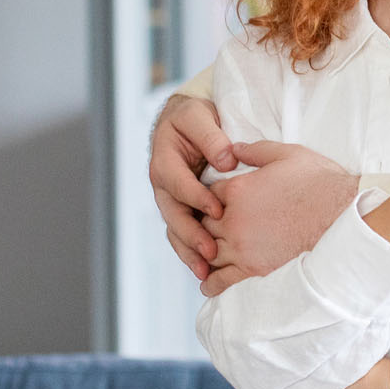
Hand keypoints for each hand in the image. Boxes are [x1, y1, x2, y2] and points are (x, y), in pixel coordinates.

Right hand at [150, 95, 234, 279]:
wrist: (187, 122)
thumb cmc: (194, 117)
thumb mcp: (199, 116)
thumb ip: (212, 136)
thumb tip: (226, 160)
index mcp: (164, 162)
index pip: (179, 185)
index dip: (198, 199)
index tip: (218, 212)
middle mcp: (163, 185)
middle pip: (173, 215)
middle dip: (191, 235)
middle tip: (211, 253)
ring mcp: (170, 200)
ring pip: (175, 230)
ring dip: (189, 252)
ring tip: (206, 272)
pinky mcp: (181, 209)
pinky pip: (182, 233)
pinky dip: (191, 251)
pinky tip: (206, 269)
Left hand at [201, 141, 361, 296]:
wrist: (344, 216)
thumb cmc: (321, 184)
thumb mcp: (288, 155)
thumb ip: (256, 150)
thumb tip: (234, 148)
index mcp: (238, 189)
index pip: (206, 193)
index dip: (210, 196)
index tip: (216, 201)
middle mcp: (233, 219)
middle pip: (201, 223)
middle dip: (205, 224)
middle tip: (210, 227)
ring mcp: (241, 246)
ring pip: (206, 252)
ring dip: (204, 252)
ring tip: (205, 255)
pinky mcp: (253, 269)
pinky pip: (220, 279)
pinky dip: (210, 282)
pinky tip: (208, 282)